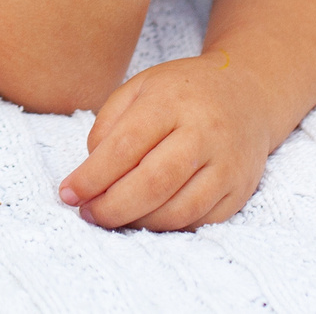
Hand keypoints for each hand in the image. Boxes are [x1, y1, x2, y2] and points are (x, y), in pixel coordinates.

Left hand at [59, 52, 276, 229]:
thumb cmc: (181, 93)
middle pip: (152, 183)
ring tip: (112, 218)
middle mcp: (203, 132)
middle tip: (87, 213)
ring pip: (178, 210)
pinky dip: (168, 227)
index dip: (92, 176)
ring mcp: (226, 164)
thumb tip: (90, 171)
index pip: (125, 147)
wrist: (247, 94)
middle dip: (112, 207)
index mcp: (170, 102)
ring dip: (138, 222)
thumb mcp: (139, 88)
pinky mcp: (240, 190)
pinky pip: (201, 221)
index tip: (68, 193)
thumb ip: (109, 124)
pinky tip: (147, 218)